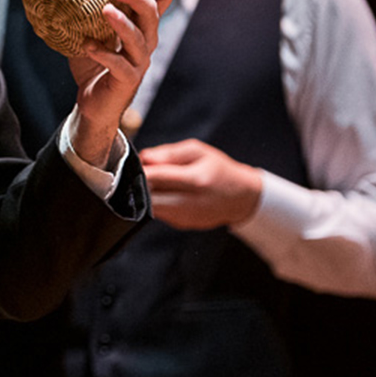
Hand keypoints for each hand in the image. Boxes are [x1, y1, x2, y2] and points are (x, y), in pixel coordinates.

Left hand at [66, 0, 175, 166]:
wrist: (92, 102)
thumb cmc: (93, 62)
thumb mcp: (89, 30)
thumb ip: (86, 9)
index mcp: (142, 23)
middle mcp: (147, 40)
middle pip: (153, 12)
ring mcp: (139, 61)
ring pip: (140, 37)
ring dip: (122, 22)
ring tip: (104, 9)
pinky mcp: (128, 80)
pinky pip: (121, 65)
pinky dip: (105, 54)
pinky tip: (88, 46)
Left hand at [139, 138, 263, 228]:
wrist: (240, 197)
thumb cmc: (218, 170)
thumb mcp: (198, 151)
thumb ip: (169, 153)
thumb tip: (145, 158)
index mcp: (197, 180)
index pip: (157, 178)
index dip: (141, 171)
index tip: (135, 164)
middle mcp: (191, 203)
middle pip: (149, 196)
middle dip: (141, 184)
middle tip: (142, 172)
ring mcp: (185, 217)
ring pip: (151, 206)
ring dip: (148, 193)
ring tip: (156, 180)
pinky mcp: (181, 224)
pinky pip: (159, 212)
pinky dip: (157, 201)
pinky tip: (166, 192)